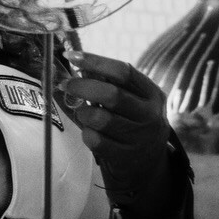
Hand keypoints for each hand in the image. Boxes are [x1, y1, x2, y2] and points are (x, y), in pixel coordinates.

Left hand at [57, 51, 171, 204]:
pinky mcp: (125, 157)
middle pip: (113, 95)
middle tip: (67, 85)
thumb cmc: (132, 120)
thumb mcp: (133, 99)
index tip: (72, 56)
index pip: (124, 72)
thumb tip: (76, 64)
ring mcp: (139, 138)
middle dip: (83, 86)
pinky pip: (96, 141)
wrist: (147, 161)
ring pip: (101, 119)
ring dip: (83, 112)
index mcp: (152, 93)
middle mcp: (150, 115)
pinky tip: (88, 131)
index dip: (96, 62)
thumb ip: (110, 83)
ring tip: (81, 112)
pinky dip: (86, 133)